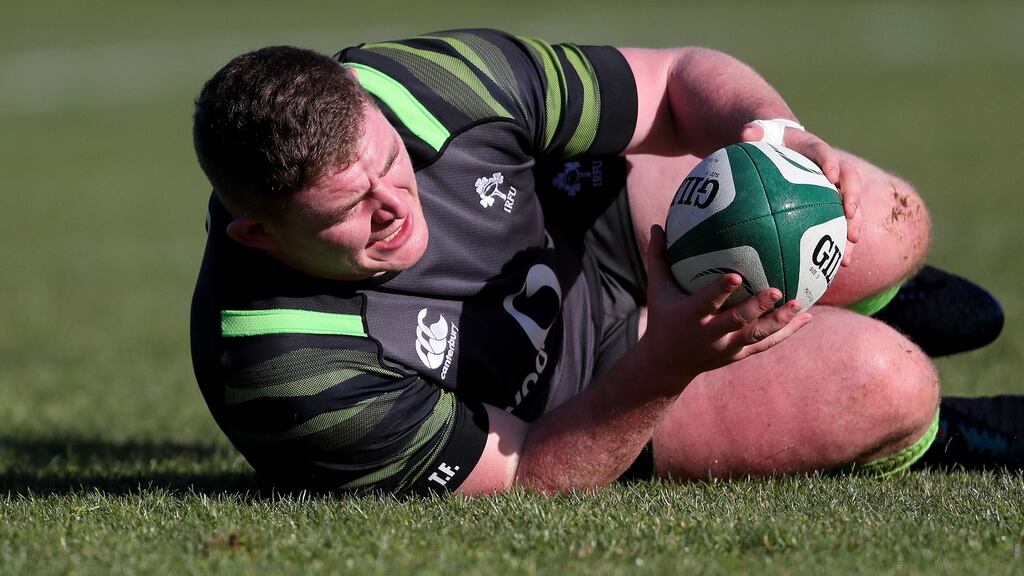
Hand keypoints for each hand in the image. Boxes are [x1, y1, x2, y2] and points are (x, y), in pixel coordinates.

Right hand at [641, 225, 812, 382]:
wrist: (667, 364)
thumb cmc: (663, 318)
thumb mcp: (657, 290)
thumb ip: (658, 258)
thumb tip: (657, 225)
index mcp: (691, 316)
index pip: (706, 302)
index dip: (720, 290)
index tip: (737, 275)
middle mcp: (710, 334)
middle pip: (737, 321)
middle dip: (756, 307)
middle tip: (775, 290)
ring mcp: (726, 347)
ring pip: (756, 335)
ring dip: (779, 322)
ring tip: (799, 305)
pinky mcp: (738, 354)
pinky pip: (765, 343)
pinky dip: (787, 332)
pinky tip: (808, 317)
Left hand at [740, 122, 860, 266]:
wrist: (784, 148)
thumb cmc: (771, 142)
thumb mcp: (761, 134)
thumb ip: (755, 132)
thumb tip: (745, 132)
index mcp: (814, 149)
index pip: (824, 154)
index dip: (830, 163)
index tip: (830, 176)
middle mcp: (832, 169)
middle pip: (849, 183)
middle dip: (853, 199)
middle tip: (850, 214)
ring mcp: (833, 190)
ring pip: (849, 210)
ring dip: (851, 229)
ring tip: (849, 249)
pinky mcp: (830, 207)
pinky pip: (837, 227)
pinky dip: (837, 246)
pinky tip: (837, 267)